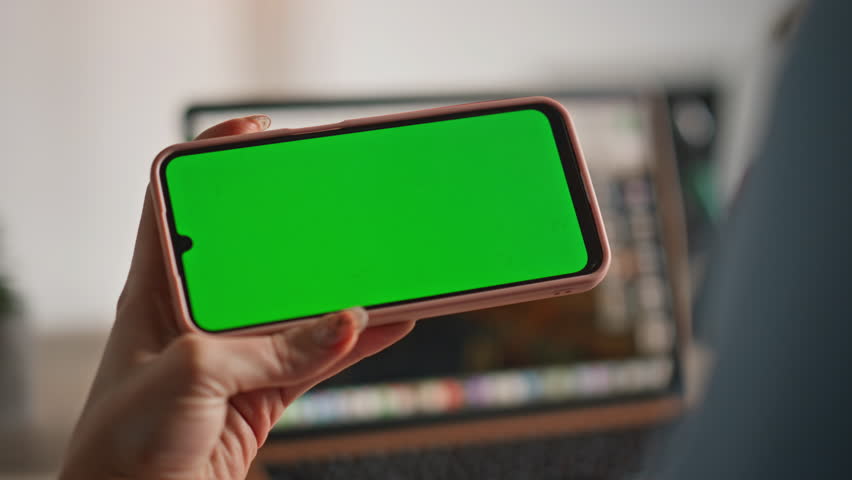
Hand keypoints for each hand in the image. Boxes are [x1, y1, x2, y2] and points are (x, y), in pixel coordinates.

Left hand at [59, 116, 414, 478]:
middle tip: (339, 193)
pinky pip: (322, 355)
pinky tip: (392, 321)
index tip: (260, 131)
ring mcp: (237, 350)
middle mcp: (199, 312)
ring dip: (340, 281)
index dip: (211, 158)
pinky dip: (359, 340)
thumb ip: (272, 347)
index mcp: (159, 290)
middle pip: (253, 246)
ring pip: (297, 301)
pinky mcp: (265, 390)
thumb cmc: (125, 446)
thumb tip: (343, 320)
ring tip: (381, 255)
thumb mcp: (191, 377)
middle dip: (294, 216)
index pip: (176, 200)